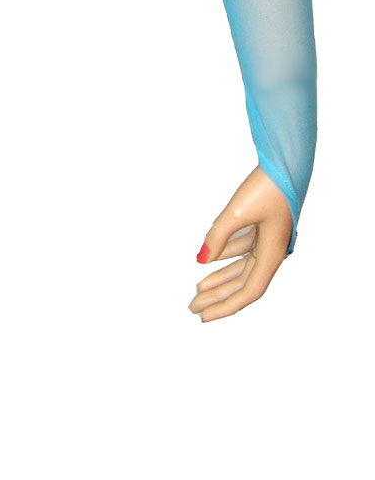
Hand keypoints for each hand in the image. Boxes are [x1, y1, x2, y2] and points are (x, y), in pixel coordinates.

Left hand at [188, 165, 292, 321]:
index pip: (248, 291)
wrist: (286, 163)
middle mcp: (273, 251)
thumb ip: (218, 236)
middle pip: (243, 284)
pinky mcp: (263, 225)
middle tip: (193, 308)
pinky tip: (209, 259)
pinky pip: (243, 248)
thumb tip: (201, 259)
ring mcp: (269, 239)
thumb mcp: (237, 212)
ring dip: (221, 278)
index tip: (203, 316)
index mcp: (273, 254)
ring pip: (242, 267)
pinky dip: (226, 255)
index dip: (225, 306)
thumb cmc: (268, 187)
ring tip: (198, 290)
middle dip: (218, 297)